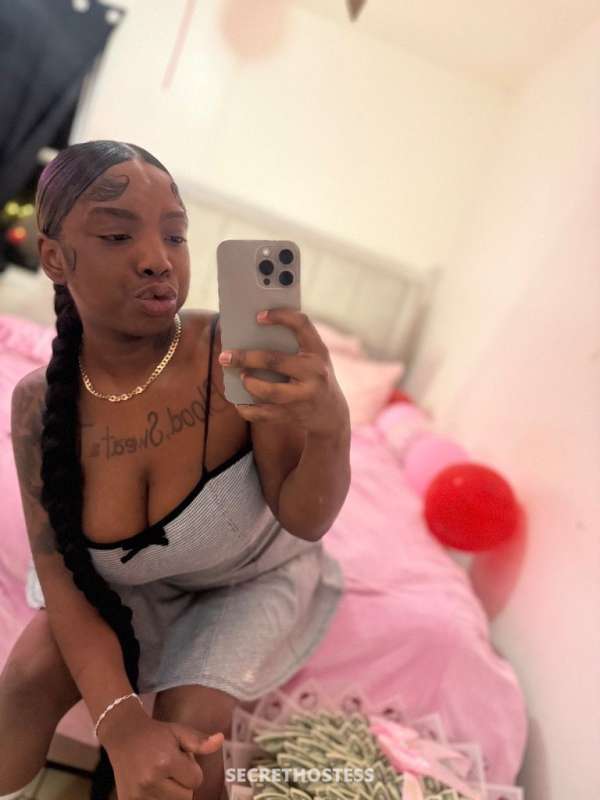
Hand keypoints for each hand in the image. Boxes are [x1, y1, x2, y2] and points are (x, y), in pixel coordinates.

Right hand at [99, 702, 223, 798]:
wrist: (124, 736)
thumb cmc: (156, 734)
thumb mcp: (179, 731)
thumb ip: (200, 741)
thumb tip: (220, 740)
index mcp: (166, 761)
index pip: (196, 780)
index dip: (192, 770)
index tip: (182, 760)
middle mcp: (151, 781)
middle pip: (185, 797)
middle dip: (183, 784)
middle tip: (172, 769)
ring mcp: (138, 795)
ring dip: (171, 794)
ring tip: (162, 777)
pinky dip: (158, 799)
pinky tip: (153, 786)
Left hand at [218, 307, 349, 437]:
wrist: (332, 414)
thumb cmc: (314, 376)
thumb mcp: (313, 358)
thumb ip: (294, 345)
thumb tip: (251, 331)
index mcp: (318, 351)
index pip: (302, 324)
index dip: (280, 316)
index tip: (258, 316)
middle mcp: (314, 372)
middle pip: (274, 361)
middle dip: (246, 358)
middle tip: (225, 356)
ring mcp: (304, 396)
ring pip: (269, 391)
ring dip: (249, 383)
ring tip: (241, 377)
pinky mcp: (293, 415)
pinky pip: (263, 414)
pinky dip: (247, 409)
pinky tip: (239, 403)